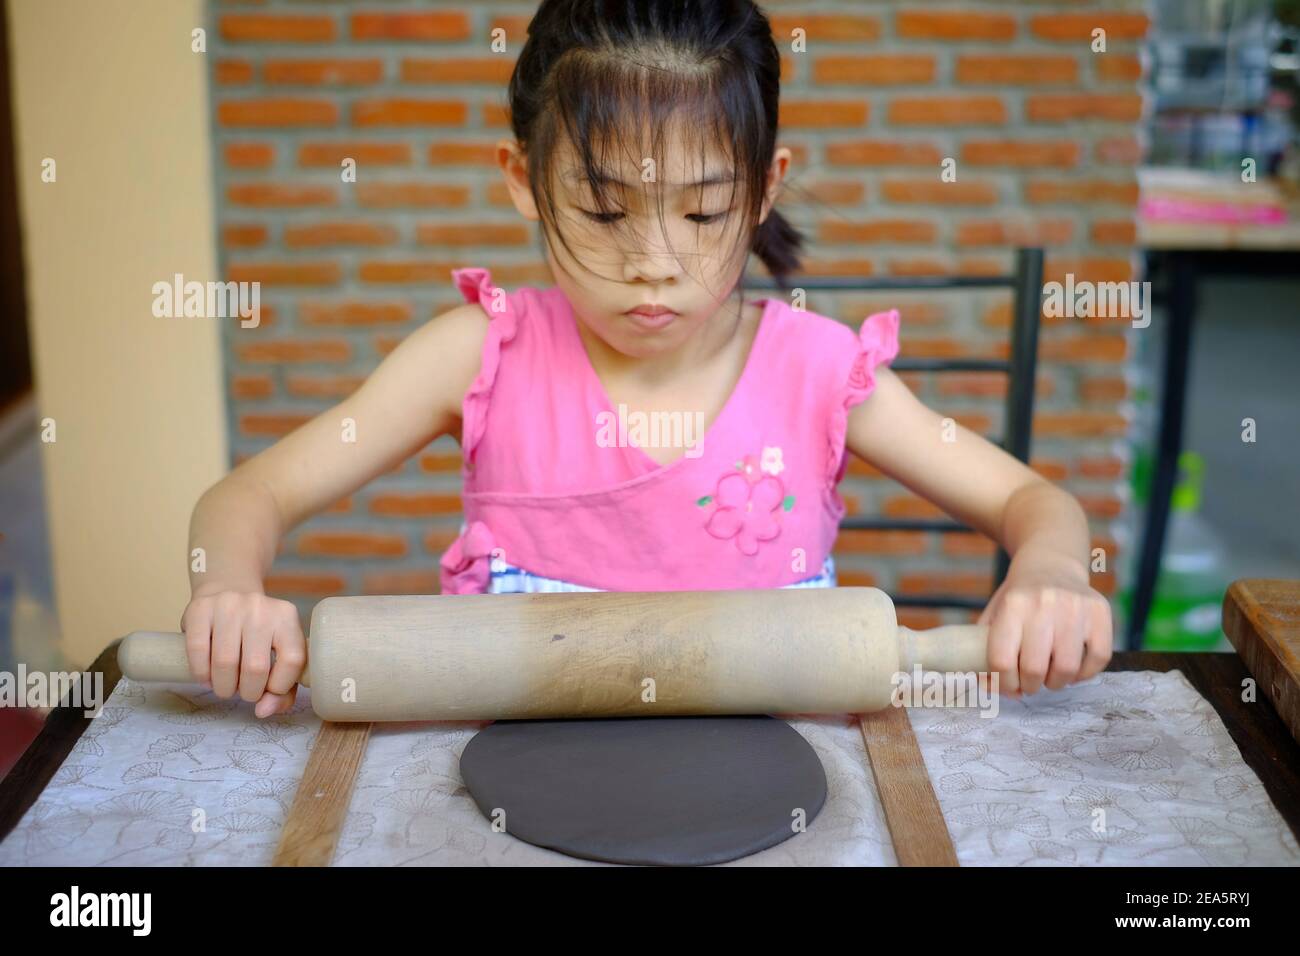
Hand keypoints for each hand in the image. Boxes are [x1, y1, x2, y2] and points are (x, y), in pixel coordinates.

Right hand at [180, 588, 305, 717]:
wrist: (227, 589)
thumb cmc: (256, 631)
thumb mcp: (277, 649)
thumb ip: (282, 687)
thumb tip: (264, 711)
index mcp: (286, 617)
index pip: (293, 660)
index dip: (279, 686)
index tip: (267, 691)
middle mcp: (260, 607)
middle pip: (256, 667)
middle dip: (248, 692)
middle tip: (242, 691)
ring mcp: (229, 605)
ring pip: (225, 663)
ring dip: (223, 687)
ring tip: (224, 687)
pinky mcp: (200, 609)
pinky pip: (198, 651)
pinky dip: (201, 674)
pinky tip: (206, 677)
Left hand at [978, 554, 1112, 697]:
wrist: (1050, 565)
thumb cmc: (1018, 599)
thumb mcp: (994, 615)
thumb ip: (985, 652)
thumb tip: (989, 687)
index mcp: (1012, 604)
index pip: (1002, 660)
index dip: (1003, 683)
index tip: (1009, 686)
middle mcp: (1044, 603)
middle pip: (1034, 668)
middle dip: (1030, 686)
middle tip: (1030, 683)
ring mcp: (1075, 606)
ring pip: (1067, 669)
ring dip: (1056, 683)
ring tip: (1050, 677)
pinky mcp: (1100, 612)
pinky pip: (1098, 658)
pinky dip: (1084, 674)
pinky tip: (1073, 670)